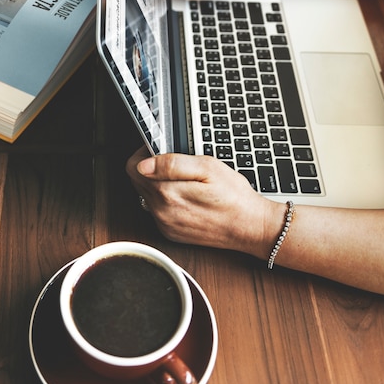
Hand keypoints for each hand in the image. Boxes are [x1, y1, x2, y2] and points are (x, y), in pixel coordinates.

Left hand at [126, 148, 281, 256]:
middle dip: (152, 169)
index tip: (159, 150)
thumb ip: (172, 164)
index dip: (144, 154)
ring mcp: (165, 225)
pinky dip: (166, 201)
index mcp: (166, 194)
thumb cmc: (234, 197)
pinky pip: (158, 211)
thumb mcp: (207, 168)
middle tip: (178, 165)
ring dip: (158, 185)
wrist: (250, 228)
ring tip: (185, 182)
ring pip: (147, 197)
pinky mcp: (171, 233)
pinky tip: (187, 197)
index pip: (133, 168)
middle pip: (138, 182)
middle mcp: (161, 213)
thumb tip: (144, 164)